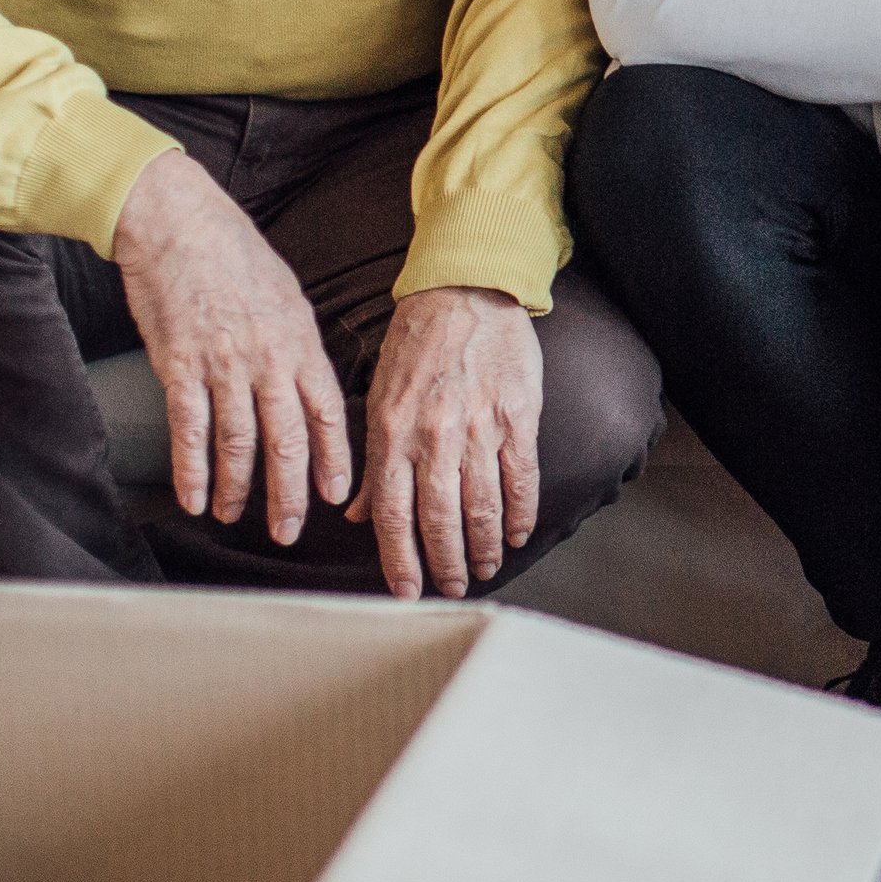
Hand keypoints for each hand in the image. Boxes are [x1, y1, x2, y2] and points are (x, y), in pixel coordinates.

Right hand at [114, 150, 351, 542]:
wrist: (176, 221)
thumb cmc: (231, 254)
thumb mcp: (285, 296)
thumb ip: (296, 345)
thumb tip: (307, 386)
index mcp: (300, 341)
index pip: (327, 412)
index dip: (333, 459)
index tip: (336, 496)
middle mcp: (269, 358)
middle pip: (287, 440)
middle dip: (290, 493)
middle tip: (288, 531)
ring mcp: (224, 364)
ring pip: (239, 444)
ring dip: (239, 489)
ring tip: (235, 516)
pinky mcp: (179, 366)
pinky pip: (191, 431)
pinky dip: (193, 471)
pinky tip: (195, 498)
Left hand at [346, 285, 544, 598]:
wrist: (466, 290)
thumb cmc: (417, 343)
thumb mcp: (378, 396)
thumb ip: (372, 461)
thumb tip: (359, 514)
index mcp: (392, 433)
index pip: (392, 514)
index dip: (400, 560)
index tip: (406, 591)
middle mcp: (434, 437)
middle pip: (439, 519)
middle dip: (445, 563)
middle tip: (451, 588)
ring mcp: (479, 427)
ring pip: (482, 505)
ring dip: (483, 546)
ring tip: (484, 569)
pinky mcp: (517, 415)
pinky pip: (520, 476)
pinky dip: (520, 512)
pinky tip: (517, 534)